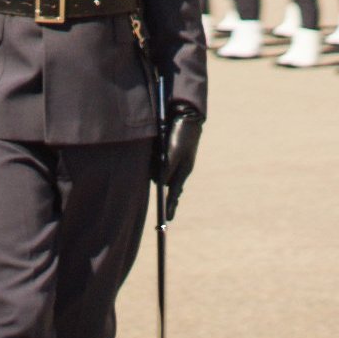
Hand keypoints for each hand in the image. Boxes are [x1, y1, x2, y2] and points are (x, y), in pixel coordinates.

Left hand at [155, 103, 203, 222]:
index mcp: (183, 171)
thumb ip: (167, 168)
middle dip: (158, 176)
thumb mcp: (174, 153)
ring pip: (157, 171)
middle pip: (162, 181)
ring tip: (158, 149)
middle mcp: (177, 169)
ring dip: (154, 164)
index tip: (168, 220)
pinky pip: (155, 161)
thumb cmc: (181, 136)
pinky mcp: (166, 154)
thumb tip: (160, 182)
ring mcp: (172, 162)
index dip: (170, 206)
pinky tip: (154, 147)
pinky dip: (153, 156)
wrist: (185, 117)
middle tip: (157, 167)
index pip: (174, 192)